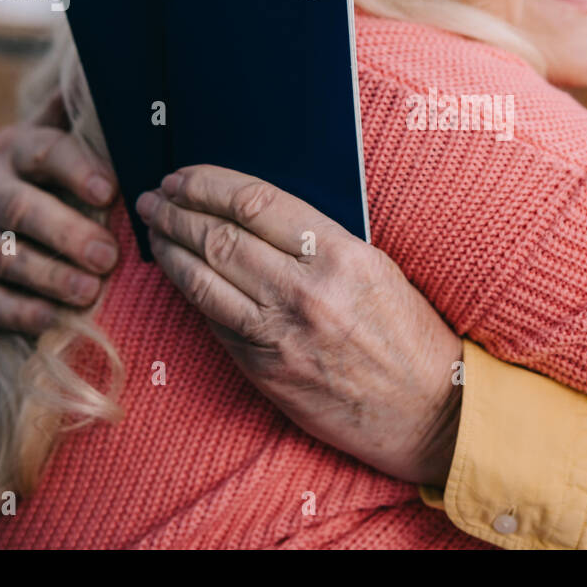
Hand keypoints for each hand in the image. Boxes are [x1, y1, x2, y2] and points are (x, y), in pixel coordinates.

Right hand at [0, 92, 120, 335]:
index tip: (112, 190)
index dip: (77, 169)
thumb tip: (124, 84)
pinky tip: (53, 319)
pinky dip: (20, 312)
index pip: (43, 152)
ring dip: (49, 277)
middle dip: (68, 233)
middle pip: (22, 209)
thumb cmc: (23, 184)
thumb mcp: (40, 148)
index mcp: (9, 151)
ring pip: (4, 257)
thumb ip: (75, 125)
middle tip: (109, 256)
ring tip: (90, 292)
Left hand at [136, 165, 463, 486]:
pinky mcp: (267, 372)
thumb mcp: (376, 268)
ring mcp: (281, 336)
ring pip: (204, 281)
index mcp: (340, 254)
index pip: (255, 203)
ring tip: (155, 231)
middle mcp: (306, 292)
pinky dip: (191, 294)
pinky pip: (215, 324)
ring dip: (170, 250)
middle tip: (155, 198)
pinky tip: (179, 277)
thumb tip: (257, 215)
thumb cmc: (410, 335)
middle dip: (177, 212)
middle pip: (219, 237)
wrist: (432, 411)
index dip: (209, 184)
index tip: (185, 176)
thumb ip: (319, 241)